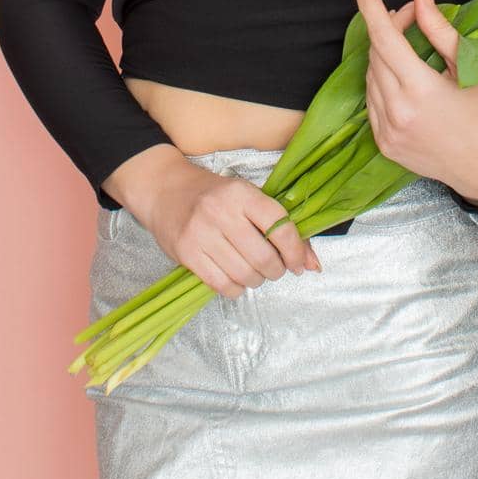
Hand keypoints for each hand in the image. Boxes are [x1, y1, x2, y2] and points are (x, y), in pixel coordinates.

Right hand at [132, 160, 321, 298]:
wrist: (164, 190)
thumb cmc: (213, 195)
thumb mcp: (247, 198)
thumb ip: (281, 228)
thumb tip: (313, 264)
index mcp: (241, 193)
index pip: (279, 225)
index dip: (295, 250)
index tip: (299, 264)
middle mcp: (221, 212)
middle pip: (263, 257)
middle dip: (276, 270)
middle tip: (274, 268)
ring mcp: (201, 234)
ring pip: (244, 274)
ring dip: (257, 280)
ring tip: (254, 271)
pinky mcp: (187, 253)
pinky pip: (222, 285)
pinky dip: (236, 288)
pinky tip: (235, 277)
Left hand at [350, 0, 477, 198]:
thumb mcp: (469, 66)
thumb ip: (438, 28)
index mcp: (420, 90)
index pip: (384, 37)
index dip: (370, 5)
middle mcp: (397, 112)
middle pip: (376, 53)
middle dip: (389, 27)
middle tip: (413, 16)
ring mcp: (386, 131)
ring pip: (370, 75)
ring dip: (384, 54)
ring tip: (411, 48)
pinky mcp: (383, 144)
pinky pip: (371, 100)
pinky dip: (381, 82)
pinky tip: (404, 80)